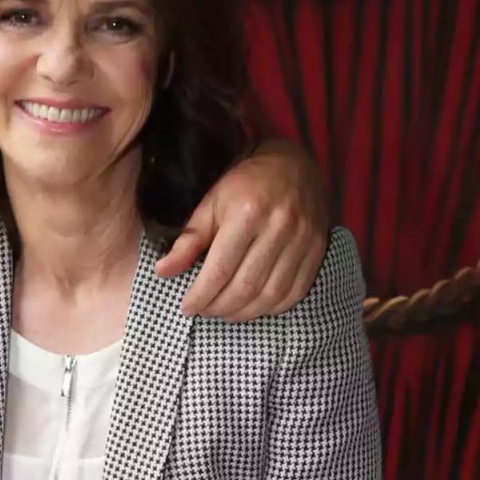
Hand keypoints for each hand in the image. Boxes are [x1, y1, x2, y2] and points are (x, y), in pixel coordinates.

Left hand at [155, 138, 327, 319]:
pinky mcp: (317, 251)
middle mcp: (278, 228)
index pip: (220, 269)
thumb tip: (163, 271)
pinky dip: (272, 308)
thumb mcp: (211, 204)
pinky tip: (253, 307)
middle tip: (204, 311)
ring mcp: (302, 241)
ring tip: (225, 312)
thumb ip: (189, 240)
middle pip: (246, 286)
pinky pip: (294, 292)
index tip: (187, 307)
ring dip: (244, 313)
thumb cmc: (245, 185)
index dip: (201, 295)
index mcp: (247, 213)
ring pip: (271, 295)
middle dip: (219, 307)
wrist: (293, 166)